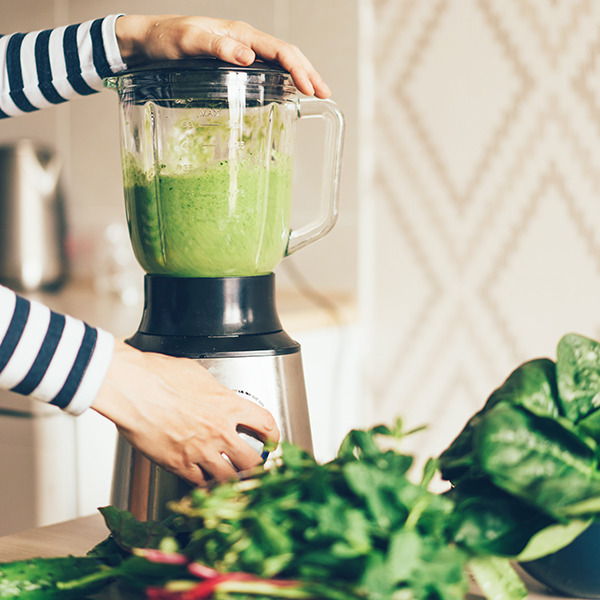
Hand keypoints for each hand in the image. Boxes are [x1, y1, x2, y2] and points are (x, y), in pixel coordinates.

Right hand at [91, 340, 278, 486]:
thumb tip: (219, 396)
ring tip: (232, 479)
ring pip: (228, 479)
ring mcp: (200, 450)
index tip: (272, 442)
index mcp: (228, 405)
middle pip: (252, 461)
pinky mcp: (178, 464)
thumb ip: (216, 392)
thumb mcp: (199, 375)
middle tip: (254, 468)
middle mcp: (219, 430)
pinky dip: (205, 485)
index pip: (266, 425)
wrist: (133, 388)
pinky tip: (205, 481)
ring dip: (232, 480)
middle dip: (256, 467)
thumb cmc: (160, 375)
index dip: (273, 437)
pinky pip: (200, 484)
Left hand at [115, 14, 330, 98]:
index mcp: (240, 33)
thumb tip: (248, 56)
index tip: (311, 89)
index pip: (280, 50)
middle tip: (324, 94)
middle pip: (287, 54)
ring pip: (279, 62)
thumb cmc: (165, 39)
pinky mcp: (234, 64)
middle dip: (308, 73)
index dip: (299, 69)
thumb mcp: (188, 41)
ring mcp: (241, 52)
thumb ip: (217, 46)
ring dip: (299, 76)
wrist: (147, 41)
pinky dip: (282, 80)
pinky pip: (266, 70)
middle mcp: (245, 41)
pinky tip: (287, 93)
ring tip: (314, 94)